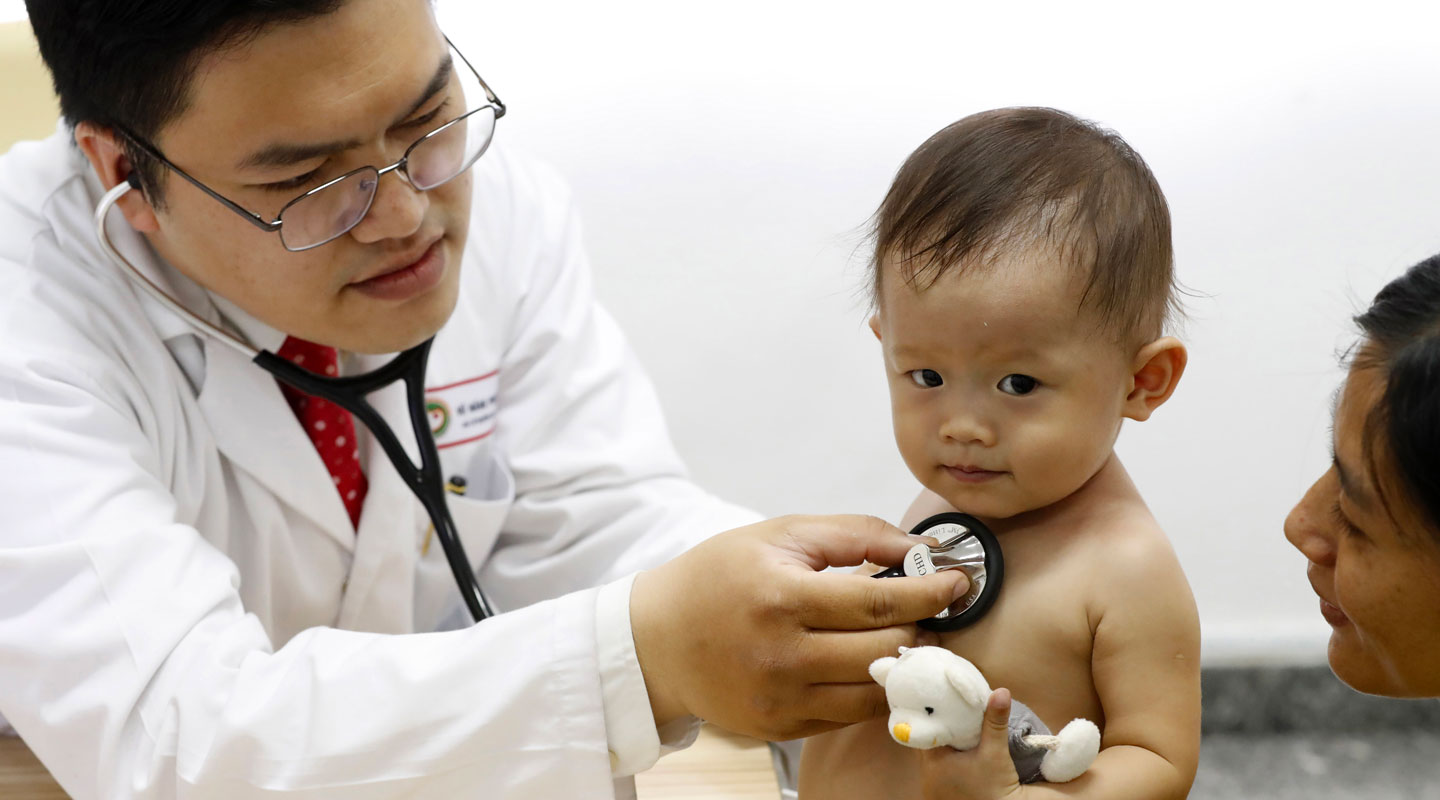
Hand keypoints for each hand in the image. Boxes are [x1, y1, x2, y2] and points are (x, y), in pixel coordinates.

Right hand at [630, 514, 969, 739]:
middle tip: (931, 610)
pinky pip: (848, 715)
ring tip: (908, 639)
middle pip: (884, 652)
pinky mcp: (780, 727)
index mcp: (781, 597)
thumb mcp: (780, 535)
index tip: (956, 583)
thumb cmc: (719, 576)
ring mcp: (781, 699)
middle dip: (922, 629)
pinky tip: (872, 665)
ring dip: (904, 666)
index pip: (878, 603)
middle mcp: (781, 655)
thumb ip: (853, 534)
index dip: (928, 592)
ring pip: (874, 693)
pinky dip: (870, 690)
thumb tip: (917, 546)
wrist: (657, 638)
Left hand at [920, 689, 1024, 799]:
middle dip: (937, 726)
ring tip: (953, 724)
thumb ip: (994, 722)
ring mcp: (933, 787)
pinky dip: (946, 757)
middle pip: (927, 742)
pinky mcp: (942, 793)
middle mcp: (927, 776)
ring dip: (942, 743)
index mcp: (932, 763)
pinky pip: (938, 768)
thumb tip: (1001, 691)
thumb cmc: (995, 788)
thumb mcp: (995, 752)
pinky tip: (957, 749)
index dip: (929, 716)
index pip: (922, 731)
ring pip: (932, 756)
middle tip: (947, 708)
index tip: (936, 700)